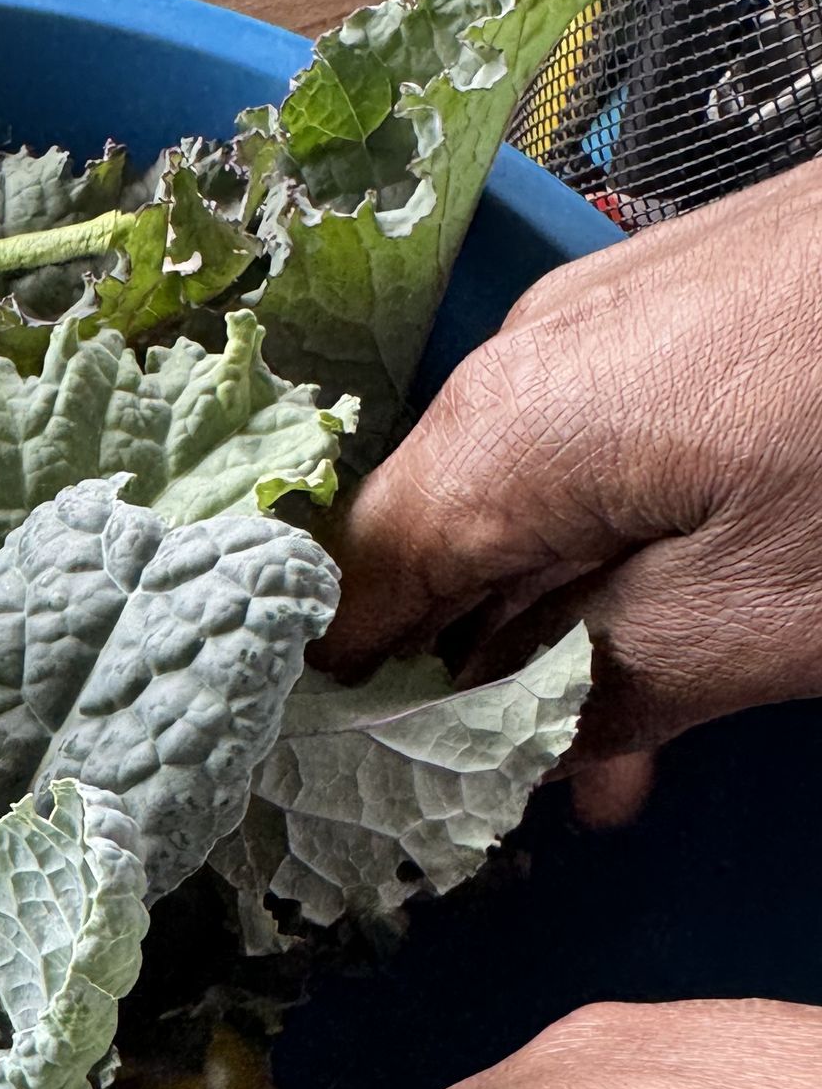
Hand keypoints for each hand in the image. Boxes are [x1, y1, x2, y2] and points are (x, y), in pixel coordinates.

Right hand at [325, 159, 821, 795]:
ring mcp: (606, 314)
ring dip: (542, 615)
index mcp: (503, 435)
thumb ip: (603, 699)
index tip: (352, 783)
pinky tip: (664, 615)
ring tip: (597, 730)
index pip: (352, 583)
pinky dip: (609, 536)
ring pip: (516, 490)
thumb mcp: (747, 625)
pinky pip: (597, 436)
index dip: (340, 693)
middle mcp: (525, 357)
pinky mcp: (688, 300)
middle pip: (429, 533)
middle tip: (498, 787)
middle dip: (455, 670)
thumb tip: (537, 765)